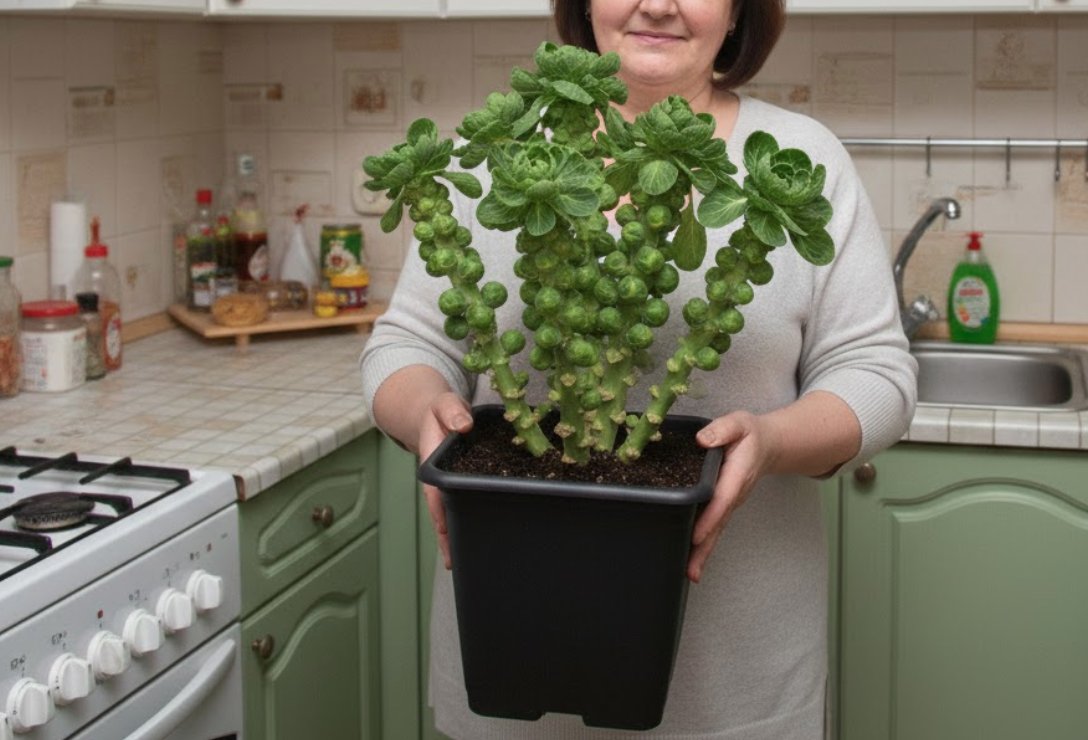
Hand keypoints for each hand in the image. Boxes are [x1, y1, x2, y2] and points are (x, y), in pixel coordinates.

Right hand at [419, 392, 473, 570]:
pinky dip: (472, 518)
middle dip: (449, 538)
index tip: (446, 538)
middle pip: (442, 514)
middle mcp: (440, 480)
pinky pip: (465, 503)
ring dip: (459, 534)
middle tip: (457, 565)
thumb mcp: (444, 404)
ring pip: (454, 513)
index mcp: (433, 464)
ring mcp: (450, 484)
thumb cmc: (440, 410)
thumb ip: (452, 412)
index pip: (436, 495)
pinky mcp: (462, 483)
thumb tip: (463, 425)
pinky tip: (483, 534)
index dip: (441, 517)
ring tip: (469, 562)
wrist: (436, 412)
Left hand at [688, 411, 779, 582]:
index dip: (710, 518)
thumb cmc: (750, 434)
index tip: (697, 535)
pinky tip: (691, 561)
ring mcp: (730, 504)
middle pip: (719, 525)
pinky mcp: (724, 507)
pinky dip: (703, 545)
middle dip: (705, 548)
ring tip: (690, 574)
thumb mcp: (739, 423)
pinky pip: (714, 527)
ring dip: (703, 553)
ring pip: (716, 531)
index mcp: (737, 475)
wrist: (767, 446)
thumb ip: (722, 429)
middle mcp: (734, 495)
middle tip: (691, 571)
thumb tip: (703, 439)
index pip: (722, 500)